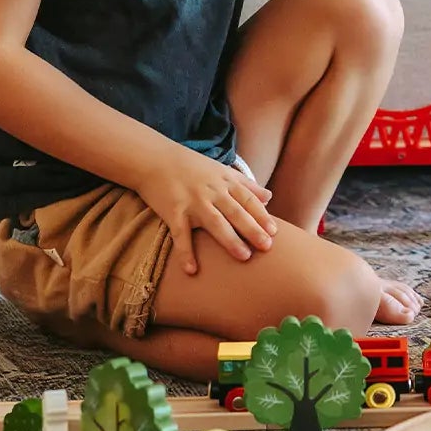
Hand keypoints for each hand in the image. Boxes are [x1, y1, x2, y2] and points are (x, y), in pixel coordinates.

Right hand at [134, 148, 278, 275]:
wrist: (155, 159)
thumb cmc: (191, 166)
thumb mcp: (222, 170)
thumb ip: (246, 184)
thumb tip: (269, 197)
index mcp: (225, 182)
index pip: (248, 200)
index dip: (261, 215)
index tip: (275, 231)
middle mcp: (212, 192)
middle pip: (236, 212)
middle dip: (252, 229)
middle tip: (267, 247)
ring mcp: (193, 202)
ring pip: (215, 223)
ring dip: (230, 240)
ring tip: (244, 257)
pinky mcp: (173, 212)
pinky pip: (181, 235)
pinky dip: (186, 252)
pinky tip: (192, 270)